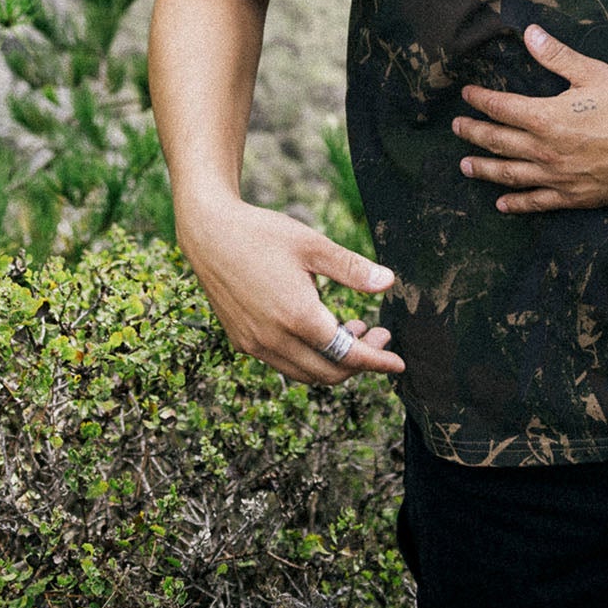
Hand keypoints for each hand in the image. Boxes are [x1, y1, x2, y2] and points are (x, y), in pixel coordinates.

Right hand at [177, 195, 404, 385]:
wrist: (209, 234)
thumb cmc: (263, 234)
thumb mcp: (313, 245)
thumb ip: (352, 268)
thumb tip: (389, 282)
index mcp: (297, 316)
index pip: (347, 355)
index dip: (376, 361)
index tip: (399, 362)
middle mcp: (274, 339)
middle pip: (328, 373)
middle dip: (360, 362)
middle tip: (378, 334)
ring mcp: (255, 344)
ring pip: (305, 373)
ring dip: (333, 361)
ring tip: (353, 329)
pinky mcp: (242, 341)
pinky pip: (283, 363)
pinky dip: (308, 357)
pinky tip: (319, 328)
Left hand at [453, 23, 607, 212]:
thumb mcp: (593, 73)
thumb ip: (557, 55)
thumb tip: (530, 33)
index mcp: (547, 117)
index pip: (502, 108)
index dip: (481, 100)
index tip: (467, 94)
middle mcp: (545, 150)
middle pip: (498, 142)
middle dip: (474, 133)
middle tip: (457, 128)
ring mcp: (559, 177)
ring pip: (510, 175)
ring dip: (484, 170)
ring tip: (465, 166)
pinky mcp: (575, 196)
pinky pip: (538, 202)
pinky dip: (517, 203)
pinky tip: (503, 204)